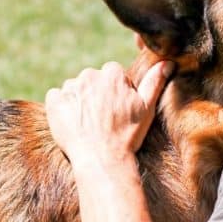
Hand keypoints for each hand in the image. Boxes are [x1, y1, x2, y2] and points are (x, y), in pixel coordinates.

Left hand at [45, 60, 173, 167]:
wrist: (102, 159)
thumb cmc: (127, 135)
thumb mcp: (147, 108)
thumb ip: (154, 82)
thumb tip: (167, 62)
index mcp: (112, 73)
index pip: (112, 74)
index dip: (116, 92)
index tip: (118, 110)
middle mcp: (90, 75)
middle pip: (92, 80)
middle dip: (96, 94)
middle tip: (103, 119)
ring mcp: (70, 88)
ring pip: (75, 89)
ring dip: (79, 101)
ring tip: (88, 124)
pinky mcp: (54, 101)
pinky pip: (56, 98)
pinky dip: (62, 108)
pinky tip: (73, 123)